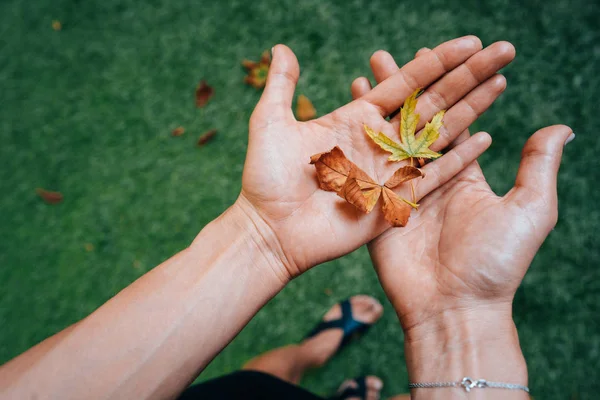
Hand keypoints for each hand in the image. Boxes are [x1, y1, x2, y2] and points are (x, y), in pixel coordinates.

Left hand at [235, 37, 514, 280]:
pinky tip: (485, 138)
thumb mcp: (271, 123)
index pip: (406, 83)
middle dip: (466, 76)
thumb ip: (282, 85)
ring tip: (500, 83)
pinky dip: (457, 158)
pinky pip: (432, 176)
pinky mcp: (393, 200)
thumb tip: (281, 46)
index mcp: (356, 120)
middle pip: (432, 102)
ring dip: (471, 108)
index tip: (467, 42)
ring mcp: (388, 171)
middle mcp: (378, 142)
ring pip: (439, 134)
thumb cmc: (266, 179)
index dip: (436, 62)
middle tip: (502, 50)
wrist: (269, 231)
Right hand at [364, 47, 572, 395]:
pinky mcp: (375, 205)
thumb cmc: (496, 263)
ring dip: (378, 103)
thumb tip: (560, 125)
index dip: (449, 89)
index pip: (454, 121)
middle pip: (416, 121)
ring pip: (388, 137)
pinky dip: (357, 136)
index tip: (442, 56)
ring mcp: (400, 189)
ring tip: (369, 70)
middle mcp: (430, 176)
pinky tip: (350, 109)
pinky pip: (365, 166)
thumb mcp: (529, 210)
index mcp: (465, 173)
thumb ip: (537, 166)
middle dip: (406, 86)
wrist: (452, 308)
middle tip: (394, 53)